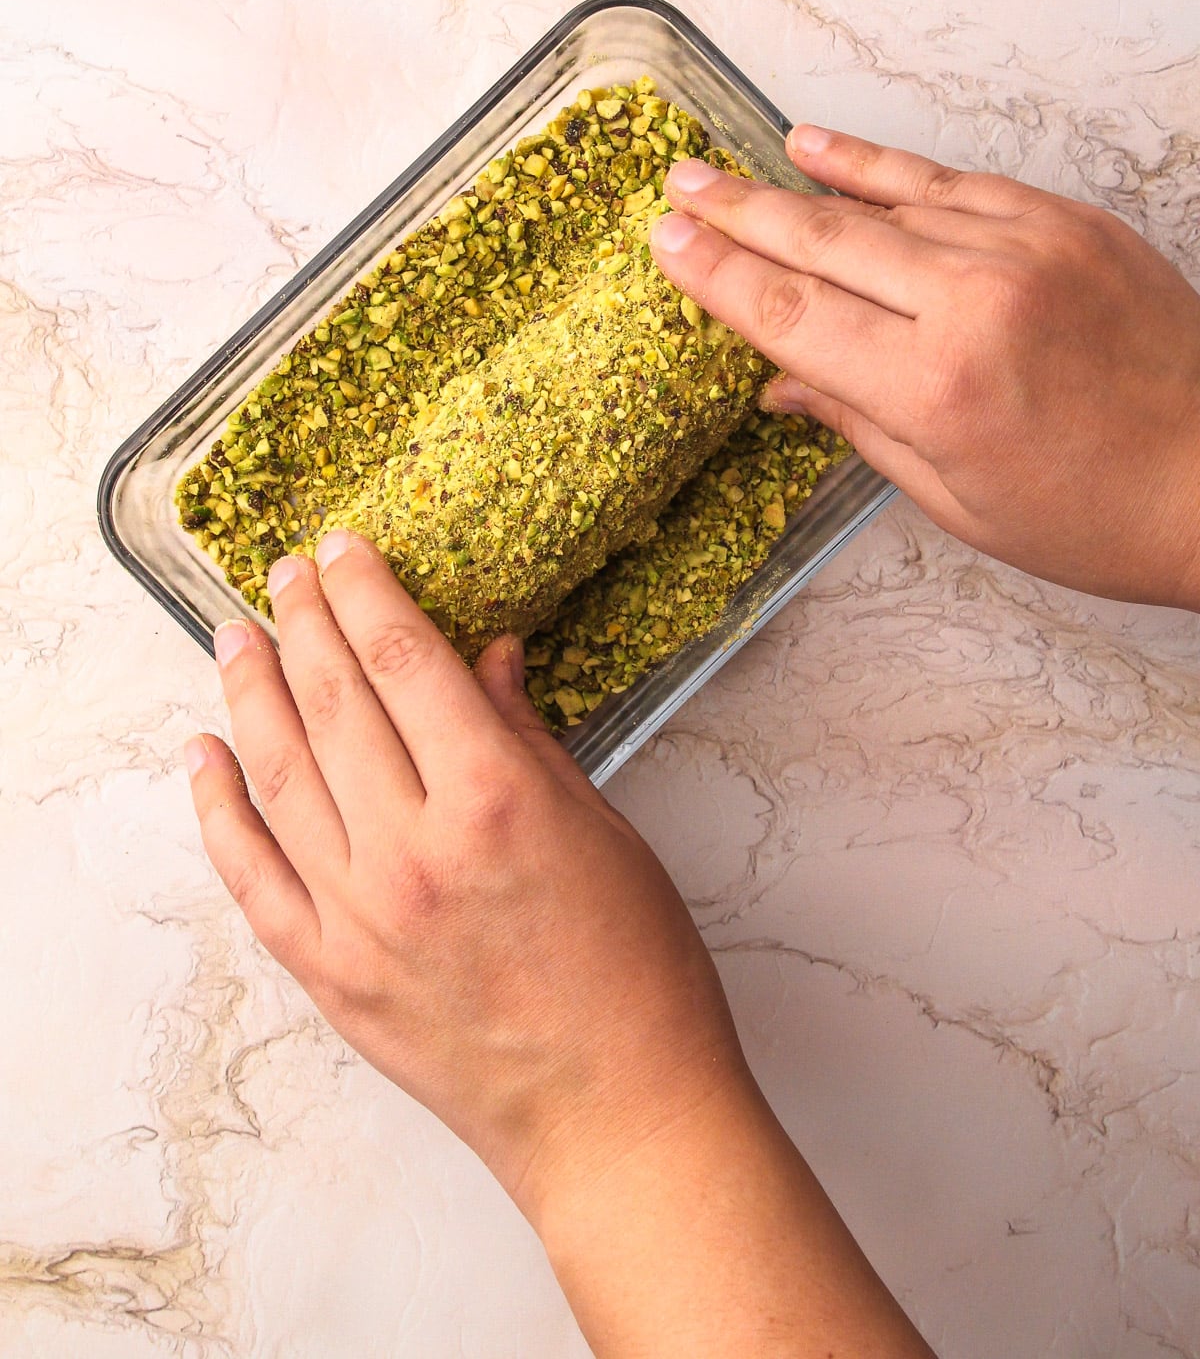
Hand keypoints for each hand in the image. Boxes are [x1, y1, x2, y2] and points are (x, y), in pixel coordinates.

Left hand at [185, 531, 932, 1355]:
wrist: (615, 1116)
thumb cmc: (636, 975)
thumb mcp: (602, 831)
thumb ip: (527, 738)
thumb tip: (487, 660)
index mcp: (493, 800)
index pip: (406, 661)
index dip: (366, 592)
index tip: (343, 549)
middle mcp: (412, 850)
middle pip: (334, 703)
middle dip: (304, 623)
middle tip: (286, 574)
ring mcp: (359, 916)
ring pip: (278, 776)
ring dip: (250, 694)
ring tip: (235, 639)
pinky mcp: (328, 974)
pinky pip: (252, 876)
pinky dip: (218, 810)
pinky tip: (204, 757)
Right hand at [651, 127, 1199, 610]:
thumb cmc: (1097, 514)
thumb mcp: (956, 500)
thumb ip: (859, 426)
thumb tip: (783, 384)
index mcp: (936, 389)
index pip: (792, 316)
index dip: (718, 276)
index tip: (667, 244)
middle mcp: (974, 303)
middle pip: (822, 243)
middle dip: (738, 214)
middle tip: (678, 186)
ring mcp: (1025, 248)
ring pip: (881, 201)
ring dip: (797, 184)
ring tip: (730, 165)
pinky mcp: (1065, 220)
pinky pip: (953, 180)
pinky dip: (884, 165)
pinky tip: (828, 149)